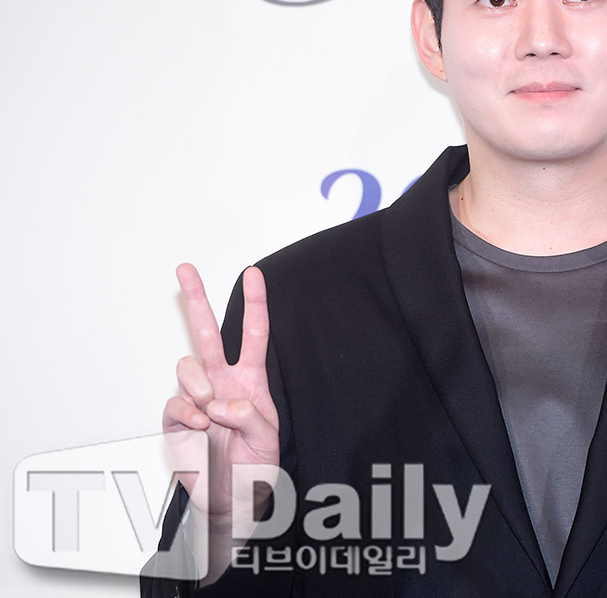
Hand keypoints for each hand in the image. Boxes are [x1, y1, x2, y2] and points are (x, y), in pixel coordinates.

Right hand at [162, 264, 280, 526]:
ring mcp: (197, 398)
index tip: (253, 273)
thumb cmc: (256, 467)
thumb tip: (221, 402)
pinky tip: (199, 426)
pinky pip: (175, 402)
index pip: (254, 335)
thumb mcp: (269, 440)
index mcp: (251, 380)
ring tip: (211, 412)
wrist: (233, 500)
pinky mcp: (176, 420)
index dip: (255, 303)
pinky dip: (187, 412)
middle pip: (206, 332)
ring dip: (200, 385)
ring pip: (188, 366)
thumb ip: (251, 418)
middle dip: (196, 299)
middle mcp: (222, 382)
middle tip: (185, 268)